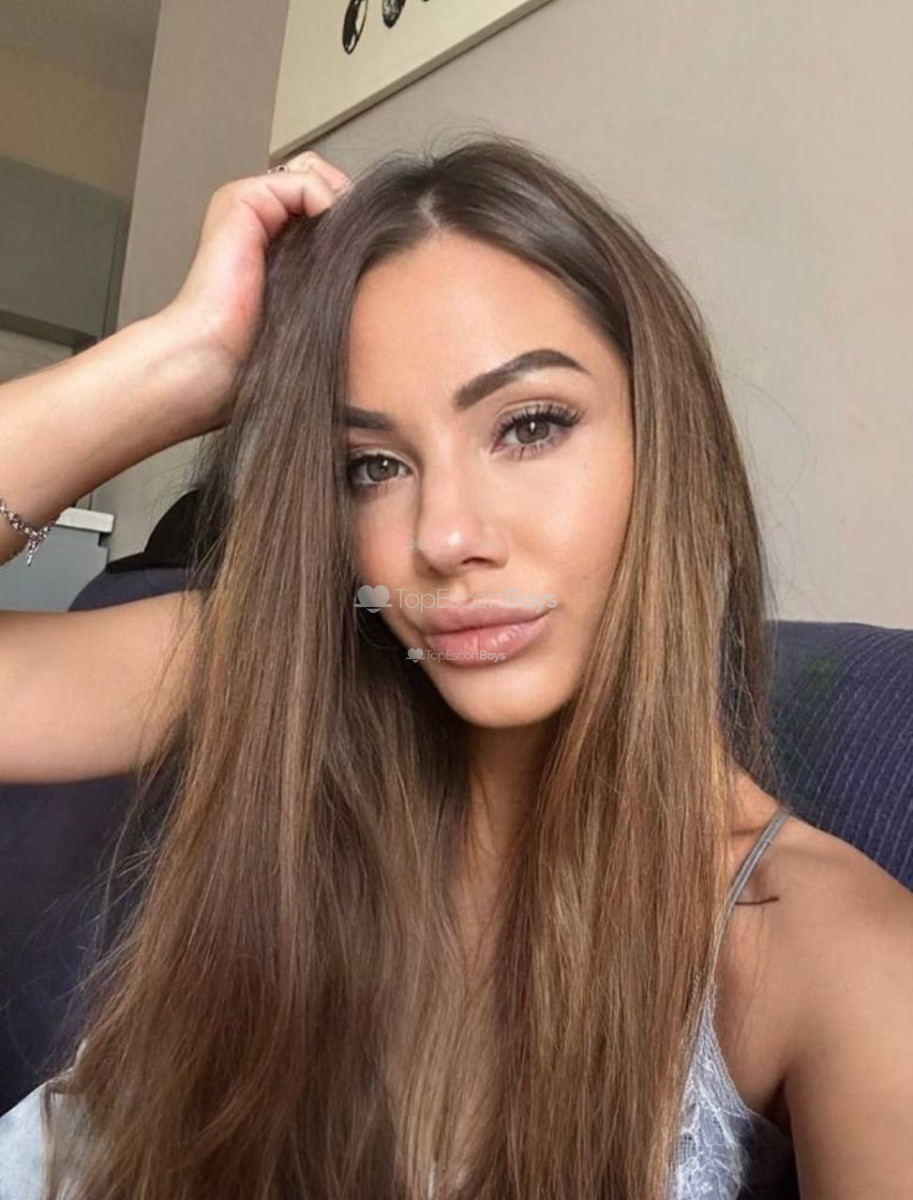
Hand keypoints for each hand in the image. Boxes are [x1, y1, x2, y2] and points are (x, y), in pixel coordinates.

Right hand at [157, 151, 350, 430]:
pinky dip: (324, 201)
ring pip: (316, 174)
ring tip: (342, 248)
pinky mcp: (241, 199)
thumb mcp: (317, 309)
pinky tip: (325, 240)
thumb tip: (380, 254)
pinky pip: (303, 178)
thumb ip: (337, 274)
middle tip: (360, 247)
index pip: (327, 201)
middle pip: (324, 180)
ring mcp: (249, 205)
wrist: (215, 359)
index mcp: (277, 242)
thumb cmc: (262, 350)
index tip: (369, 251)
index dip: (353, 219)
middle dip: (349, 207)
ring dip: (339, 206)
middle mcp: (263, 219)